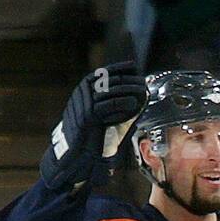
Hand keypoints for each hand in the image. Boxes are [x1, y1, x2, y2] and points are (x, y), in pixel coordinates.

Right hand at [39, 61, 145, 191]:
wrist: (77, 154)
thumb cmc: (90, 136)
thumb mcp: (100, 115)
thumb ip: (111, 104)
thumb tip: (133, 96)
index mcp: (83, 90)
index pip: (102, 73)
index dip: (119, 68)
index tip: (133, 66)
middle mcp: (81, 94)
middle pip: (108, 80)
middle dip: (127, 79)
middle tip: (142, 81)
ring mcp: (83, 104)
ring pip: (109, 91)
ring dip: (128, 89)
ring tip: (142, 90)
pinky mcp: (88, 116)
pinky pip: (108, 105)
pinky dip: (123, 103)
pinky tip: (134, 103)